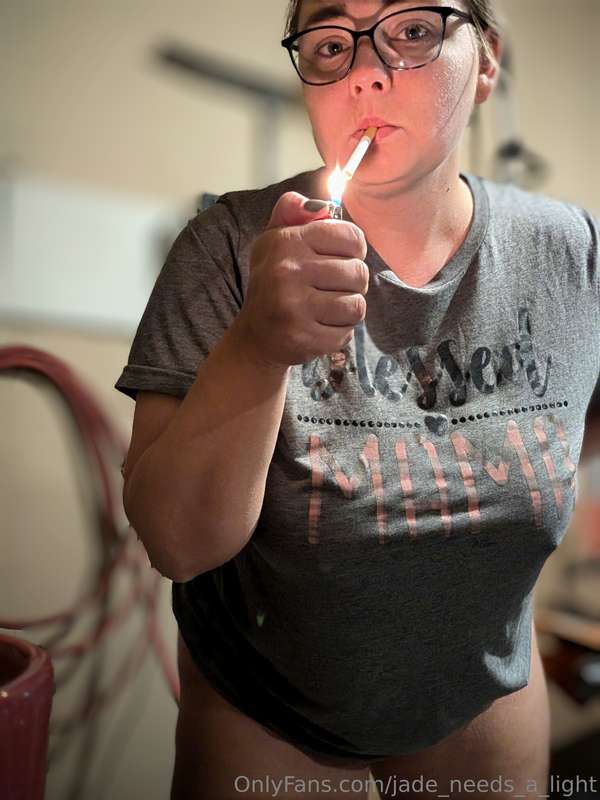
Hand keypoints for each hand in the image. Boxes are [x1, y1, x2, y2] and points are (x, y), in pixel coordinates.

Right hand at [233, 191, 368, 368]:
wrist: (255, 338)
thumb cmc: (272, 284)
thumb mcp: (273, 242)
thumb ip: (292, 212)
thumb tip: (320, 204)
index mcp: (286, 242)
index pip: (351, 237)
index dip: (354, 250)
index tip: (342, 258)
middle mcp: (287, 272)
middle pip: (358, 272)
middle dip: (353, 283)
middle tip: (333, 289)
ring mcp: (294, 307)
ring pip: (356, 304)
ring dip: (348, 309)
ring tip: (328, 309)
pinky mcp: (304, 337)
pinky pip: (347, 332)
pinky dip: (340, 332)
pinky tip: (320, 327)